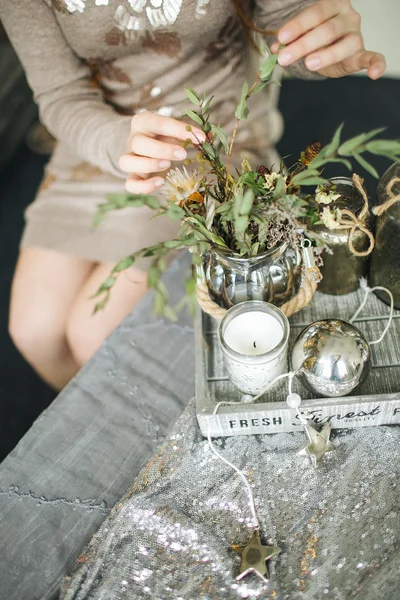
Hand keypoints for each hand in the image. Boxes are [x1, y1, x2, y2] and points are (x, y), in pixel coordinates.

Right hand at [119, 112, 205, 193]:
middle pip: (137, 143)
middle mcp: (133, 139)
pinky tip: (160, 183)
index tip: (200, 138)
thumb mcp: (177, 131)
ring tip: (167, 166)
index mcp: (144, 122)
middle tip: (182, 154)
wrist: (151, 149)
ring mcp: (130, 159)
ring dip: (148, 165)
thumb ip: (191, 133)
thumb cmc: (166, 137)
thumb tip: (210, 138)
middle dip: (161, 149)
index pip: (157, 123)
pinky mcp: (132, 177)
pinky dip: (143, 186)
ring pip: (126, 162)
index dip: (179, 129)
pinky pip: (130, 184)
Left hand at [271, 0, 385, 78]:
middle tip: (284, 58)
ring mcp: (356, 34)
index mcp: (332, 4)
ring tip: (308, 64)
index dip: (298, 25)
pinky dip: (376, 64)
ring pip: (343, 45)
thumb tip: (274, 51)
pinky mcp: (361, 53)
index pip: (315, 12)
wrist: (326, 44)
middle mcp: (348, 16)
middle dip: (303, 44)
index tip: (281, 38)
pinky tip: (374, 74)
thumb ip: (288, 41)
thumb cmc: (312, 35)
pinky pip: (372, 57)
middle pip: (327, 30)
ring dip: (324, 56)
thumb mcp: (298, 35)